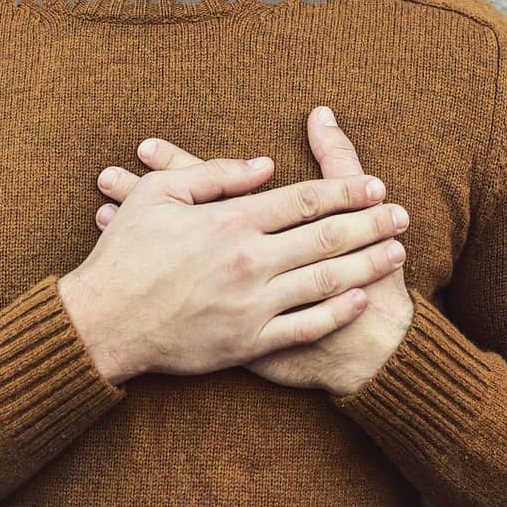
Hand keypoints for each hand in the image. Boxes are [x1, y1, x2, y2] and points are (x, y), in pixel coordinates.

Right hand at [94, 106, 414, 395]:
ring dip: (366, 264)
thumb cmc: (125, 252)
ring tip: (397, 252)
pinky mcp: (248, 343)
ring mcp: (251, 305)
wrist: (104, 322)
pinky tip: (360, 298)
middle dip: (370, 223)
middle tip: (402, 214)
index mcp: (230, 221)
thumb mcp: (157, 195)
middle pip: (325, 237)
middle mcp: (248, 261)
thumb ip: (213, 173)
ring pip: (324, 280)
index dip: (344, 190)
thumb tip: (265, 164)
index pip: (302, 199)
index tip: (375, 184)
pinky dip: (337, 311)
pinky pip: (305, 326)